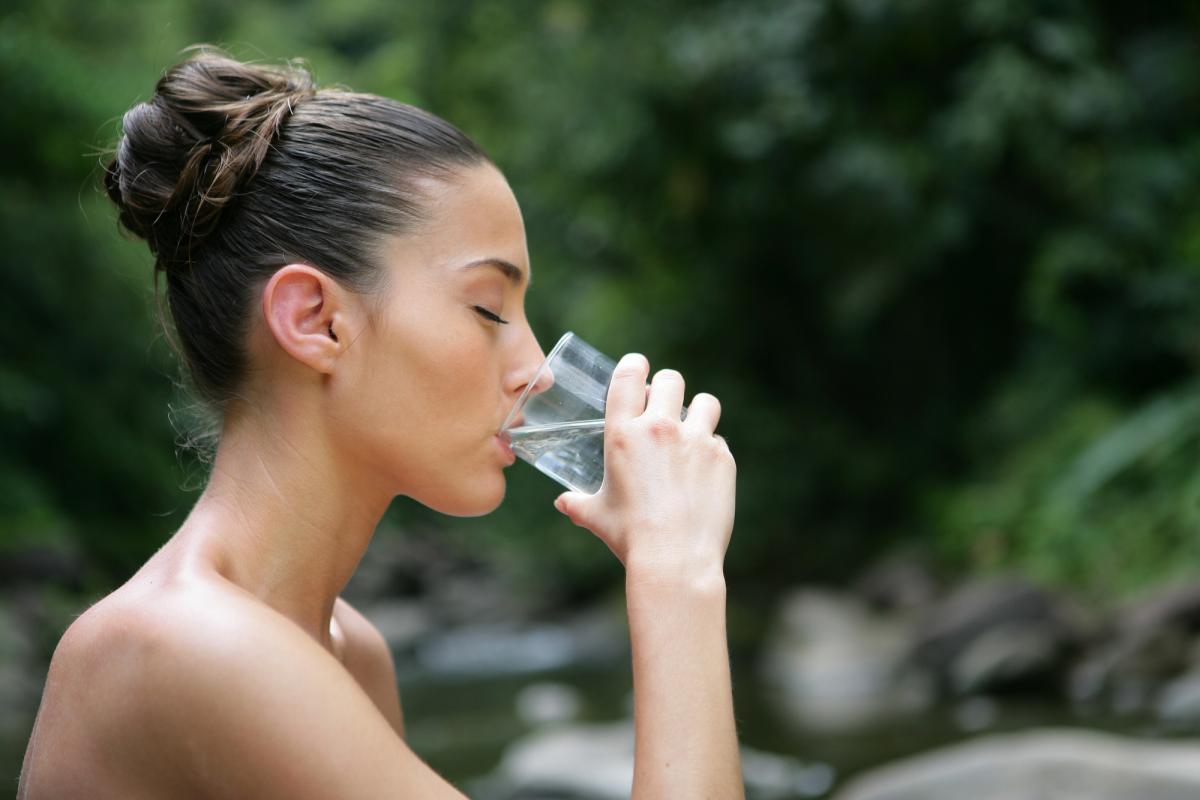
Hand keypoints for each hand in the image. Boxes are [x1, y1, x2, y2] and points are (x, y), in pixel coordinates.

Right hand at [553, 353, 735, 580]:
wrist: (675, 558)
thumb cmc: (630, 537)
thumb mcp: (597, 516)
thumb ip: (578, 504)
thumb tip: (562, 503)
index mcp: (623, 434)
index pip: (628, 376)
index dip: (634, 365)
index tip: (638, 367)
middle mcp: (660, 428)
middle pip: (671, 379)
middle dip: (667, 388)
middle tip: (664, 405)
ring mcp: (695, 440)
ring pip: (705, 402)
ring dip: (697, 411)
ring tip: (692, 430)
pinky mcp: (721, 457)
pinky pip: (718, 439)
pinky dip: (711, 449)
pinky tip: (702, 471)